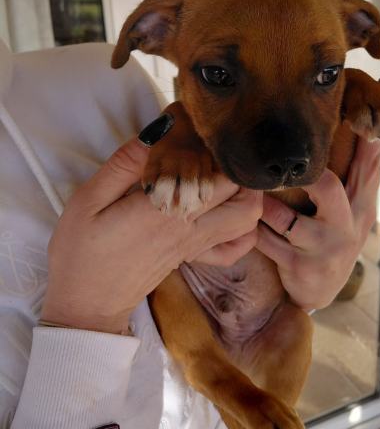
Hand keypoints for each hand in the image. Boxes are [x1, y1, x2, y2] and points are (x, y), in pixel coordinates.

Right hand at [41, 137, 261, 333]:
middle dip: (233, 163)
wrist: (87, 303)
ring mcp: (197, 245)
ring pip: (248, 217)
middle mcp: (190, 227)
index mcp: (163, 209)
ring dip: (244, 191)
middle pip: (242, 191)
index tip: (190, 125)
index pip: (212, 169)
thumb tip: (159, 129)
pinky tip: (224, 210)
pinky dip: (242, 228)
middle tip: (208, 148)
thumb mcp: (89, 199)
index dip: (210, 142)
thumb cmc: (81, 251)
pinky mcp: (195, 257)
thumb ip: (125, 164)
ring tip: (218, 173)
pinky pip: (236, 247)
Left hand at [256, 138, 379, 309]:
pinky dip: (253, 228)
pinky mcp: (300, 267)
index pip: (368, 171)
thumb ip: (360, 178)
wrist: (319, 293)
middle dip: (302, 174)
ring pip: (286, 218)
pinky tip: (244, 220)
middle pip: (329, 188)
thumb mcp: (354, 213)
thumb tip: (372, 137)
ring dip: (265, 204)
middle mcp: (347, 229)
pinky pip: (266, 241)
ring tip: (251, 190)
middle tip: (280, 165)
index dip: (362, 146)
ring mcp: (324, 250)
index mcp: (362, 210)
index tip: (353, 123)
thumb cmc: (333, 240)